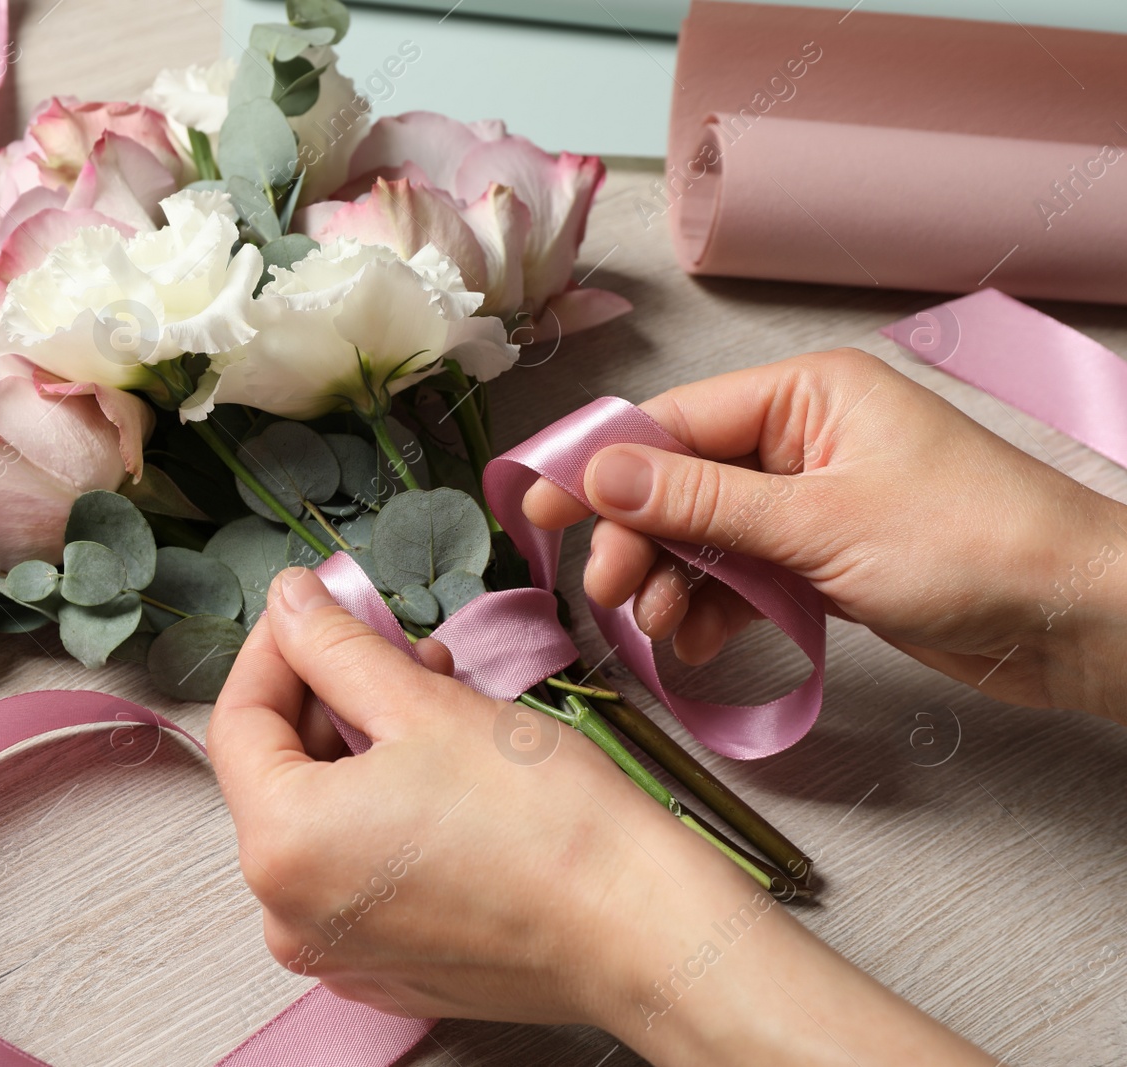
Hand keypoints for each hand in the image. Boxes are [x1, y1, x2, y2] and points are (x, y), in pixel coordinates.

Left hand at [209, 566, 992, 1064]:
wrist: (640, 930)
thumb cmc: (544, 820)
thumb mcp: (425, 704)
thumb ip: (336, 646)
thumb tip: (287, 601)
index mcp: (280, 845)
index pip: (239, 719)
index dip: (276, 645)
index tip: (315, 602)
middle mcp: (287, 912)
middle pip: (278, 771)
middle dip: (331, 694)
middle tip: (398, 646)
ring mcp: (335, 949)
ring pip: (322, 816)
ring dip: (364, 747)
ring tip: (437, 702)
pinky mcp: (385, 966)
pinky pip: (356, 868)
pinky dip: (381, 810)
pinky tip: (443, 773)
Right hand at [523, 349, 1126, 721]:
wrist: (1078, 620)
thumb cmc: (973, 547)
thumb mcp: (819, 523)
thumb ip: (701, 502)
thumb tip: (598, 472)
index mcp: (805, 394)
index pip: (674, 421)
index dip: (601, 465)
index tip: (539, 509)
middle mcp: (802, 438)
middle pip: (680, 482)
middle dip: (640, 537)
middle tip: (609, 592)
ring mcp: (812, 502)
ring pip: (705, 535)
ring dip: (674, 581)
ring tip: (659, 627)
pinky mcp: (824, 559)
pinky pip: (743, 575)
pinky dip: (715, 608)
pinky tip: (699, 642)